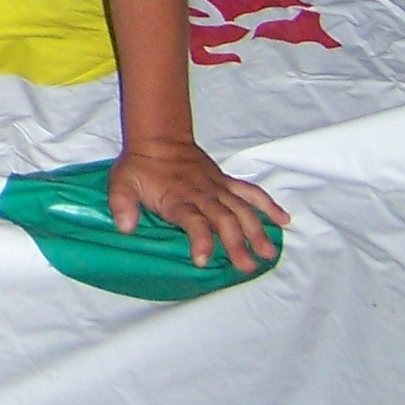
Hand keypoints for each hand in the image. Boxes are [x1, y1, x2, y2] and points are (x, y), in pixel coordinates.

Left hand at [110, 137, 289, 270]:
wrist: (157, 138)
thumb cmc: (140, 166)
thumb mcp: (121, 182)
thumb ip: (121, 203)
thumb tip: (124, 227)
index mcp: (177, 198)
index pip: (191, 220)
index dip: (198, 240)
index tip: (202, 260)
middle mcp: (202, 194)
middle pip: (223, 219)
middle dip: (236, 243)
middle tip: (246, 266)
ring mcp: (217, 188)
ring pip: (242, 209)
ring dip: (257, 231)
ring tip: (268, 253)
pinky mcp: (226, 183)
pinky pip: (251, 192)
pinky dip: (268, 205)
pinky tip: (283, 220)